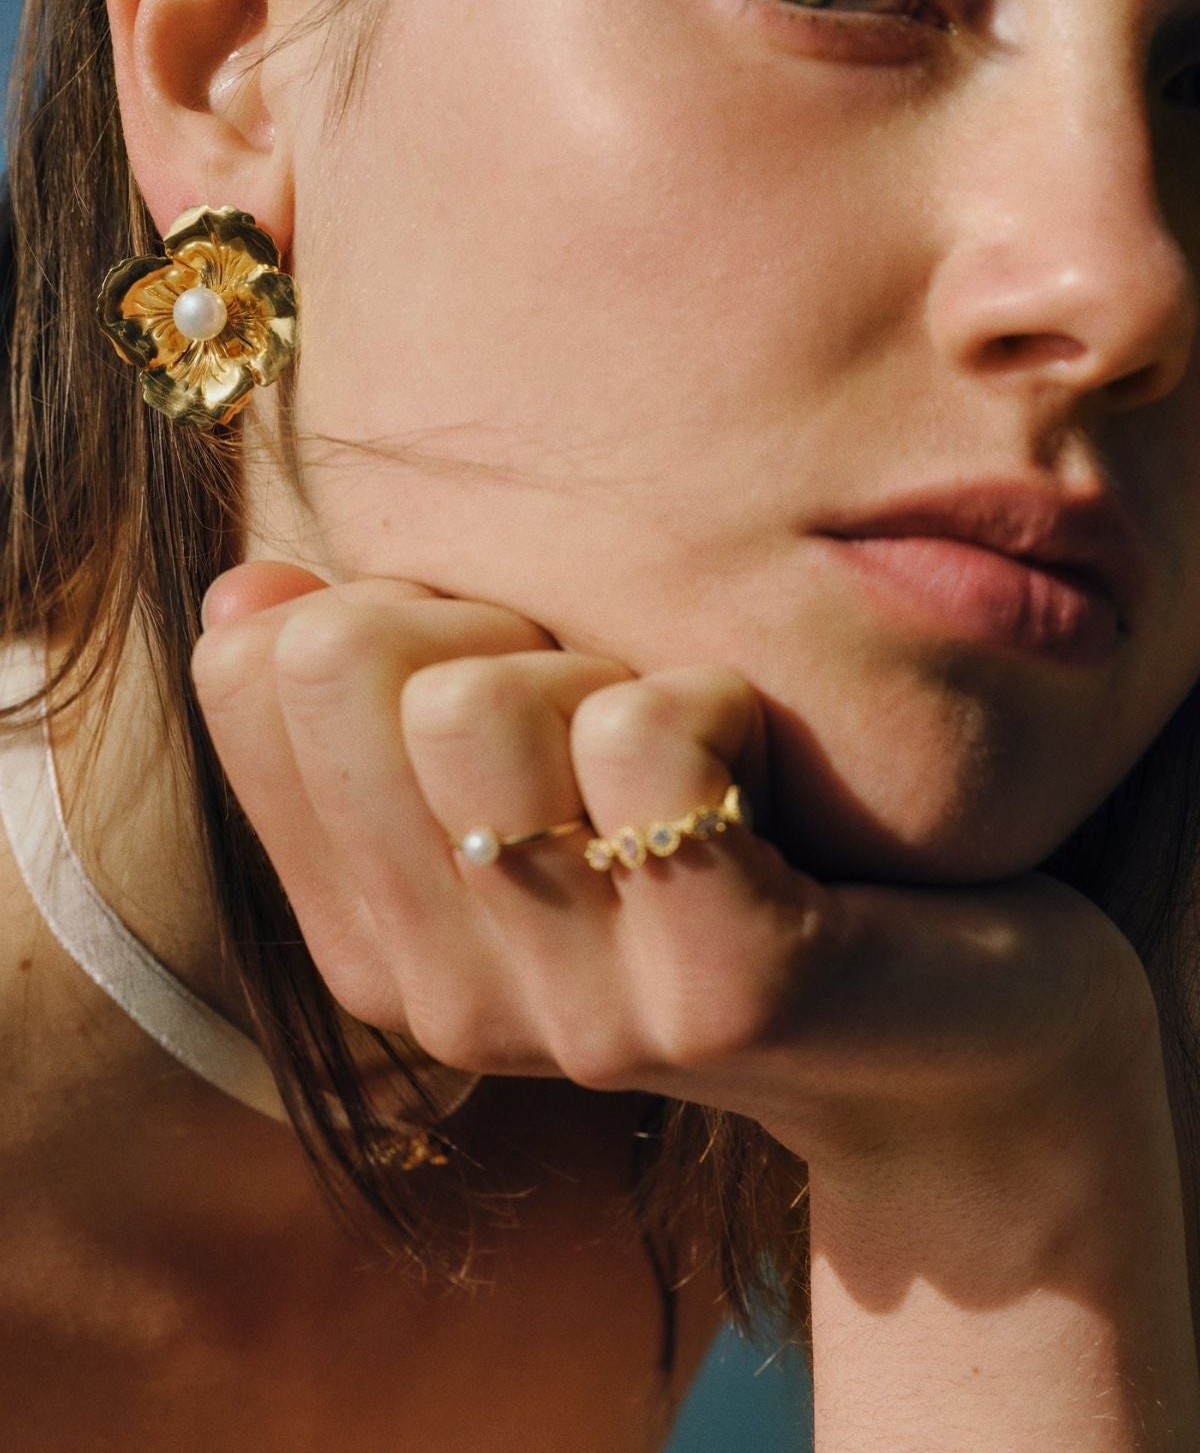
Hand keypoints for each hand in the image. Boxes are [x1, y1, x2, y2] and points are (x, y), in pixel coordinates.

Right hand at [192, 560, 1158, 1165]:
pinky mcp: (725, 989)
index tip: (513, 666)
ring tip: (699, 756)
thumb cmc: (732, 861)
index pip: (254, 672)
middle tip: (612, 708)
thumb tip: (248, 585)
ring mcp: (576, 1014)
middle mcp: (440, 998)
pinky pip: (644, 738)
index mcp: (369, 939)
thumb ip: (375, 705)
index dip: (392, 610)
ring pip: (478, 704)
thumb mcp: (532, 787)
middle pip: (345, 663)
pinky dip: (715, 699)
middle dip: (490, 626)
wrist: (959, 1043)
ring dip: (606, 669)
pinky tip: (768, 770)